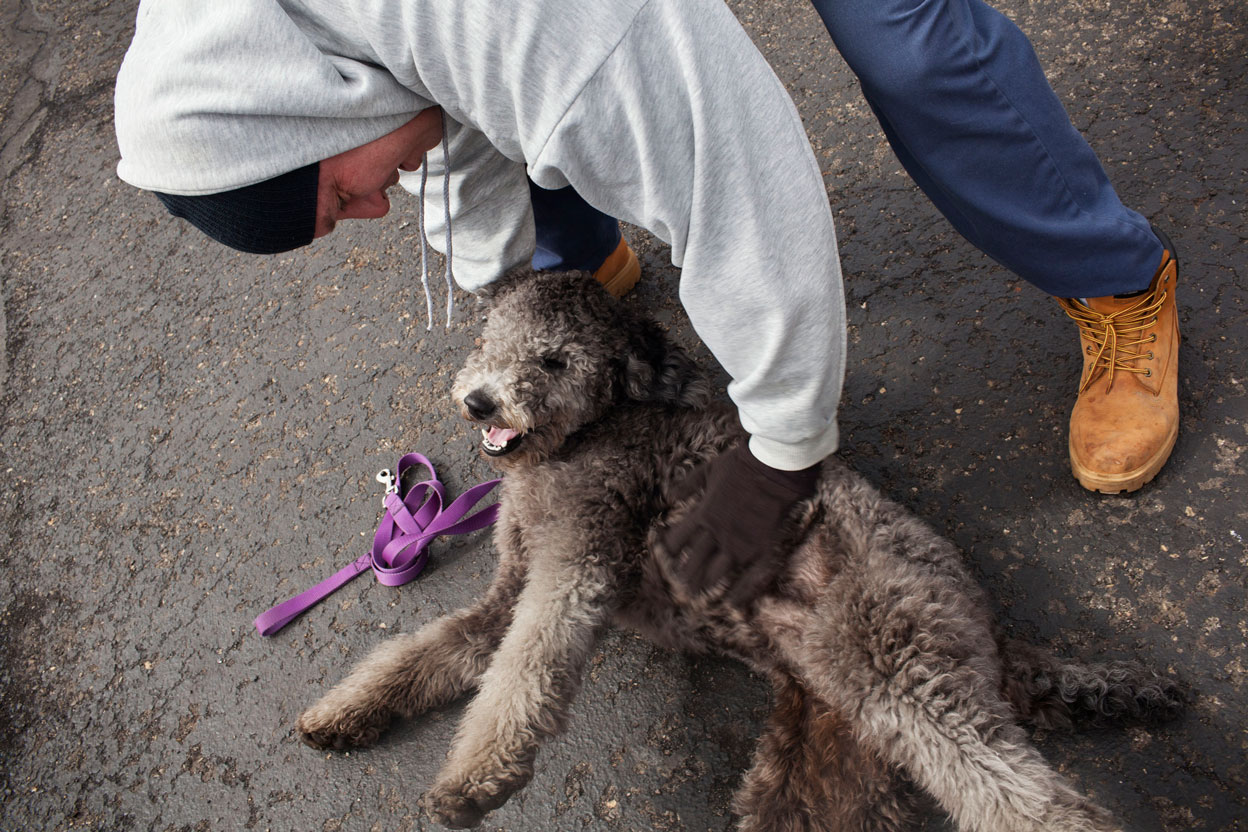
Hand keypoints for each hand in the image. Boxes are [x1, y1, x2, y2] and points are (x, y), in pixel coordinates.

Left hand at [662, 443, 820, 606]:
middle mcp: (718, 533)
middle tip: (680, 586)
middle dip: (685, 574)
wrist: (775, 464)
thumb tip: (669, 496)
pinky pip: (752, 575)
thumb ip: (688, 484)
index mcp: (703, 514)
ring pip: (717, 572)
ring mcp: (740, 543)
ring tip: (696, 595)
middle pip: (694, 561)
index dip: (670, 550)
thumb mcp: (708, 470)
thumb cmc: (741, 464)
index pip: (678, 540)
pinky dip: (743, 591)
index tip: (665, 557)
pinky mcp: (762, 546)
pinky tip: (733, 604)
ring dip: (705, 583)